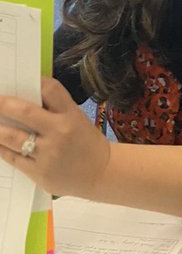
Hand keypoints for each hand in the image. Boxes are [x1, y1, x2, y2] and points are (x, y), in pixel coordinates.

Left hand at [0, 77, 110, 198]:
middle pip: (26, 113)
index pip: (51, 90)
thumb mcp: (77, 120)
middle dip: (5, 105)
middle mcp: (59, 132)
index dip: (36, 82)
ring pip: (14, 137)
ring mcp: (47, 153)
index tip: (22, 80)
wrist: (99, 173)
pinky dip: (1, 148)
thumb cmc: (86, 142)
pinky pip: (13, 157)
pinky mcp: (38, 172)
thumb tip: (27, 100)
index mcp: (71, 115)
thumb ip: (56, 110)